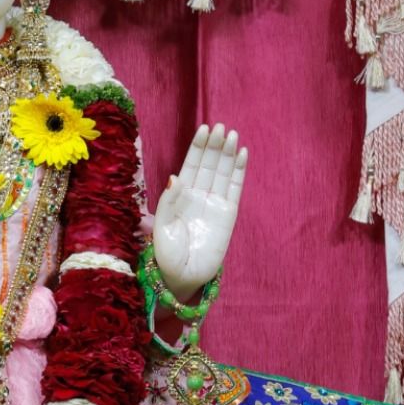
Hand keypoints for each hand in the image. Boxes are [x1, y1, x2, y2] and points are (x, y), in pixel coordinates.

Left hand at [152, 123, 247, 296]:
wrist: (182, 277)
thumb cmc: (166, 254)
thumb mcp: (161, 227)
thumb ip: (169, 201)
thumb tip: (176, 176)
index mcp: (180, 195)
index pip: (191, 165)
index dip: (197, 147)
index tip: (204, 129)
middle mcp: (198, 195)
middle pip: (209, 164)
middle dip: (214, 145)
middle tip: (221, 127)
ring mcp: (214, 203)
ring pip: (223, 172)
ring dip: (227, 153)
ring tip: (232, 134)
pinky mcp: (228, 214)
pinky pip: (235, 188)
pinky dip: (239, 171)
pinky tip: (242, 154)